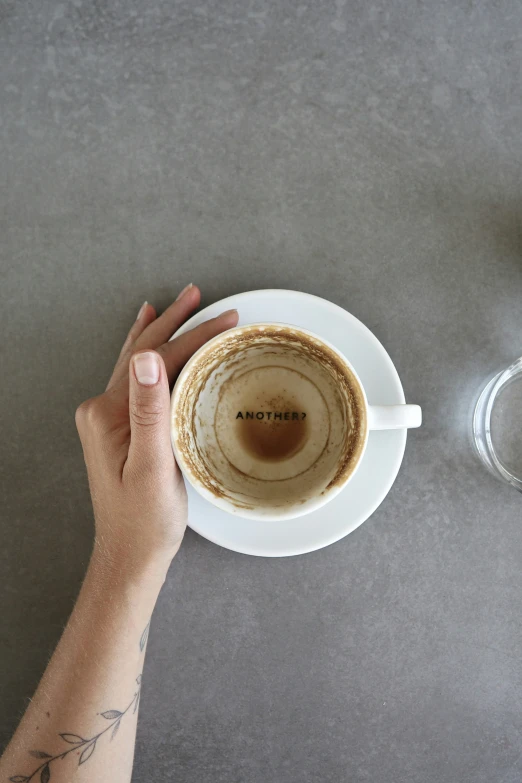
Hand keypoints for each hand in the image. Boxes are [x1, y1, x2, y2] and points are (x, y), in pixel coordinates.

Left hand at [75, 285, 237, 578]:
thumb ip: (149, 411)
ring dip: (161, 331)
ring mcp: (108, 417)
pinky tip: (149, 344)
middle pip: (145, 351)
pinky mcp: (119, 428)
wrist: (129, 552)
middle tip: (199, 294)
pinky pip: (137, 380)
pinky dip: (150, 356)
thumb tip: (147, 357)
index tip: (228, 320)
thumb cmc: (145, 519)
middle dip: (176, 321)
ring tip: (175, 304)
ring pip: (139, 361)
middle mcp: (102, 409)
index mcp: (109, 414)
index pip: (158, 360)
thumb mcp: (153, 467)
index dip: (195, 336)